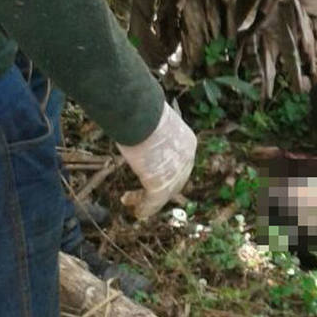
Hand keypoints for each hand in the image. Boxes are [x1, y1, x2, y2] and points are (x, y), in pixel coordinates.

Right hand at [117, 103, 196, 219]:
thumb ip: (148, 124)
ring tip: (129, 200)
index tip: (147, 174)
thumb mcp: (151, 117)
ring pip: (163, 194)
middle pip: (175, 182)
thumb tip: (135, 116)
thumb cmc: (142, 108)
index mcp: (187, 142)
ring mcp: (175, 173)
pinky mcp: (161, 183)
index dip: (165, 172)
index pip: (179, 164)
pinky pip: (153, 201)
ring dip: (146, 200)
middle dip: (158, 190)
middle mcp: (186, 159)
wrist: (142, 113)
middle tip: (140, 193)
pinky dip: (142, 207)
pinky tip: (130, 206)